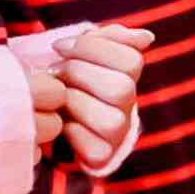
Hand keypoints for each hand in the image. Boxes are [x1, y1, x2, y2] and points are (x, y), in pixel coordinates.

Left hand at [7, 23, 149, 175]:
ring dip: (74, 103)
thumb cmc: (66, 77)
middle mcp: (129, 104)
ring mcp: (118, 132)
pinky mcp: (101, 155)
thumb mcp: (84, 51)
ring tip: (55, 96)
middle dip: (79, 73)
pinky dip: (71, 132)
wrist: (47, 111)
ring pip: (110, 120)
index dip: (91, 48)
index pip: (131, 60)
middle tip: (55, 71)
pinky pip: (93, 147)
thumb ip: (113, 39)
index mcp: (128, 75)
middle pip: (122, 89)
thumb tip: (146, 38)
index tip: (59, 47)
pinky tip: (59, 120)